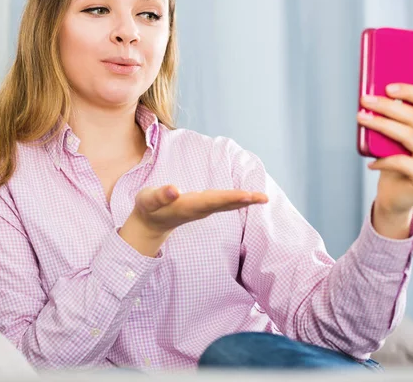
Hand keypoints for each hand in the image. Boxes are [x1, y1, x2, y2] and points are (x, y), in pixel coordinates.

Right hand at [120, 186, 267, 255]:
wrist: (150, 223)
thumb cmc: (148, 208)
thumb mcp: (148, 200)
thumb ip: (161, 195)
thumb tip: (174, 189)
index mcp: (187, 207)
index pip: (212, 201)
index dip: (230, 198)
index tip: (247, 195)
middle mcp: (198, 209)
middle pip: (224, 204)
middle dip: (244, 200)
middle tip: (264, 198)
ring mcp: (202, 209)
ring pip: (226, 205)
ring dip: (244, 200)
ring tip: (262, 198)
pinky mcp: (203, 207)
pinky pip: (223, 203)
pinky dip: (236, 199)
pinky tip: (248, 197)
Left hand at [358, 83, 412, 230]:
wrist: (396, 196)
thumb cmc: (395, 161)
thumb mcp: (396, 138)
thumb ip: (395, 121)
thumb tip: (373, 96)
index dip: (408, 91)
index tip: (386, 87)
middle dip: (387, 106)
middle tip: (365, 101)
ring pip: (408, 135)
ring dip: (381, 124)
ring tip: (361, 119)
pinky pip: (401, 162)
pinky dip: (382, 160)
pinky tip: (370, 162)